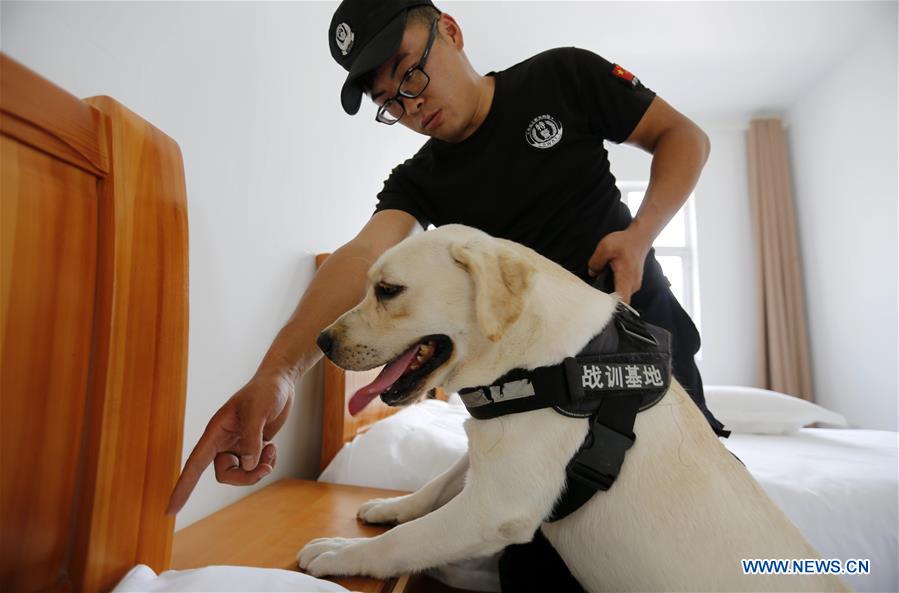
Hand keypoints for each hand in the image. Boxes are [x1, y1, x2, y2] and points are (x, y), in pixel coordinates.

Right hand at [165, 371, 294, 514]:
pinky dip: (267, 461)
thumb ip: (251, 438)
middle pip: (225, 475)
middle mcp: (223, 441)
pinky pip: (255, 466)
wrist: (280, 382)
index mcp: (215, 431)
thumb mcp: (258, 411)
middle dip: (246, 477)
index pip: (194, 464)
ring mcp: (237, 445)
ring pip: (241, 473)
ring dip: (259, 469)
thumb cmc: (265, 391)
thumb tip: (247, 465)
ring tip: (271, 451)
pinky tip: (272, 446)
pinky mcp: (252, 447)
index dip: (182, 488)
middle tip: (265, 467)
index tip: (170, 512)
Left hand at [587, 228, 651, 304]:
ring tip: (599, 284)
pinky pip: (621, 290)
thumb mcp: (605, 247)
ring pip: (620, 296)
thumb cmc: (625, 242)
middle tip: (593, 294)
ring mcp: (634, 285)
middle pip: (619, 301)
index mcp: (626, 278)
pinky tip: (605, 280)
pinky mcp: (632, 283)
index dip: (612, 308)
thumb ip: (596, 262)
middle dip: (606, 300)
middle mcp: (632, 285)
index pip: (622, 301)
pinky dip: (613, 288)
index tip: (600, 308)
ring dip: (609, 293)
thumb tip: (592, 272)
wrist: (639, 238)